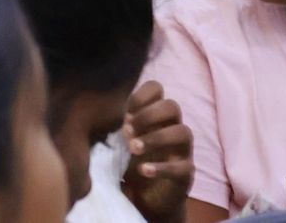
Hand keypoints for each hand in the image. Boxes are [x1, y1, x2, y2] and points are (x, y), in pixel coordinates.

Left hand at [121, 80, 193, 222]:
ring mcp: (183, 149)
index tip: (123, 111)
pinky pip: (183, 166)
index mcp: (156, 114)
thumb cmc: (130, 161)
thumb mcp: (119, 140)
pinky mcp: (187, 173)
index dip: (140, 95)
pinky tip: (142, 170)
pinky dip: (161, 167)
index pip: (156, 89)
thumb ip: (114, 124)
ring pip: (183, 132)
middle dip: (149, 115)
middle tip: (126, 130)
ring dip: (156, 138)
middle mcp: (173, 126)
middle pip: (172, 106)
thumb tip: (98, 111)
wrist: (145, 197)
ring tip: (133, 148)